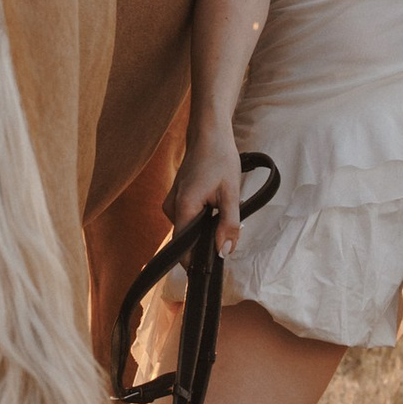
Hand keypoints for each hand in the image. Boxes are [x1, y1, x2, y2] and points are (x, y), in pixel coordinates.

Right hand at [170, 121, 246, 256]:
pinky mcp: (175, 200)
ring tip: (222, 212)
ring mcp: (171, 204)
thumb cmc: (220, 159)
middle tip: (228, 233)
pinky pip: (187, 220)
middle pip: (187, 241)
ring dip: (205, 230)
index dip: (197, 262)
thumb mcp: (231, 193)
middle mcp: (171, 209)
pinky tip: (214, 207)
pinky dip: (201, 220)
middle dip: (206, 243)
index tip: (213, 268)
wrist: (208, 135)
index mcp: (183, 208)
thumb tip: (224, 252)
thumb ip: (229, 225)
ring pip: (188, 230)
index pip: (183, 250)